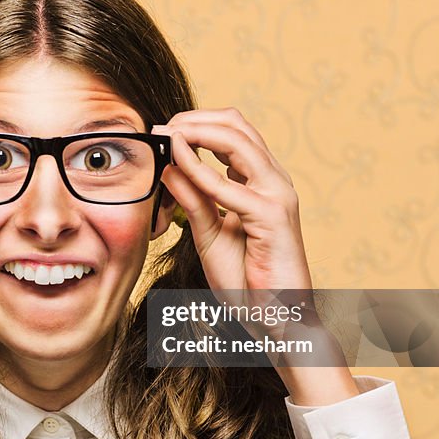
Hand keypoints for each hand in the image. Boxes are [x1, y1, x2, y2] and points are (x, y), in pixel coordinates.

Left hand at [154, 110, 355, 402]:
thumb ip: (192, 200)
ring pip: (238, 141)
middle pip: (237, 124)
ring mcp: (277, 195)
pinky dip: (200, 171)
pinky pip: (230, 187)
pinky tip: (176, 168)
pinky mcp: (273, 217)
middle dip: (193, 119)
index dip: (197, 123)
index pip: (234, 131)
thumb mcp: (209, 233)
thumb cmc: (248, 282)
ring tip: (165, 137)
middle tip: (159, 129)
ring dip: (196, 132)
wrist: (278, 320)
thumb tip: (168, 167)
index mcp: (262, 182)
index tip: (162, 132)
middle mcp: (274, 181)